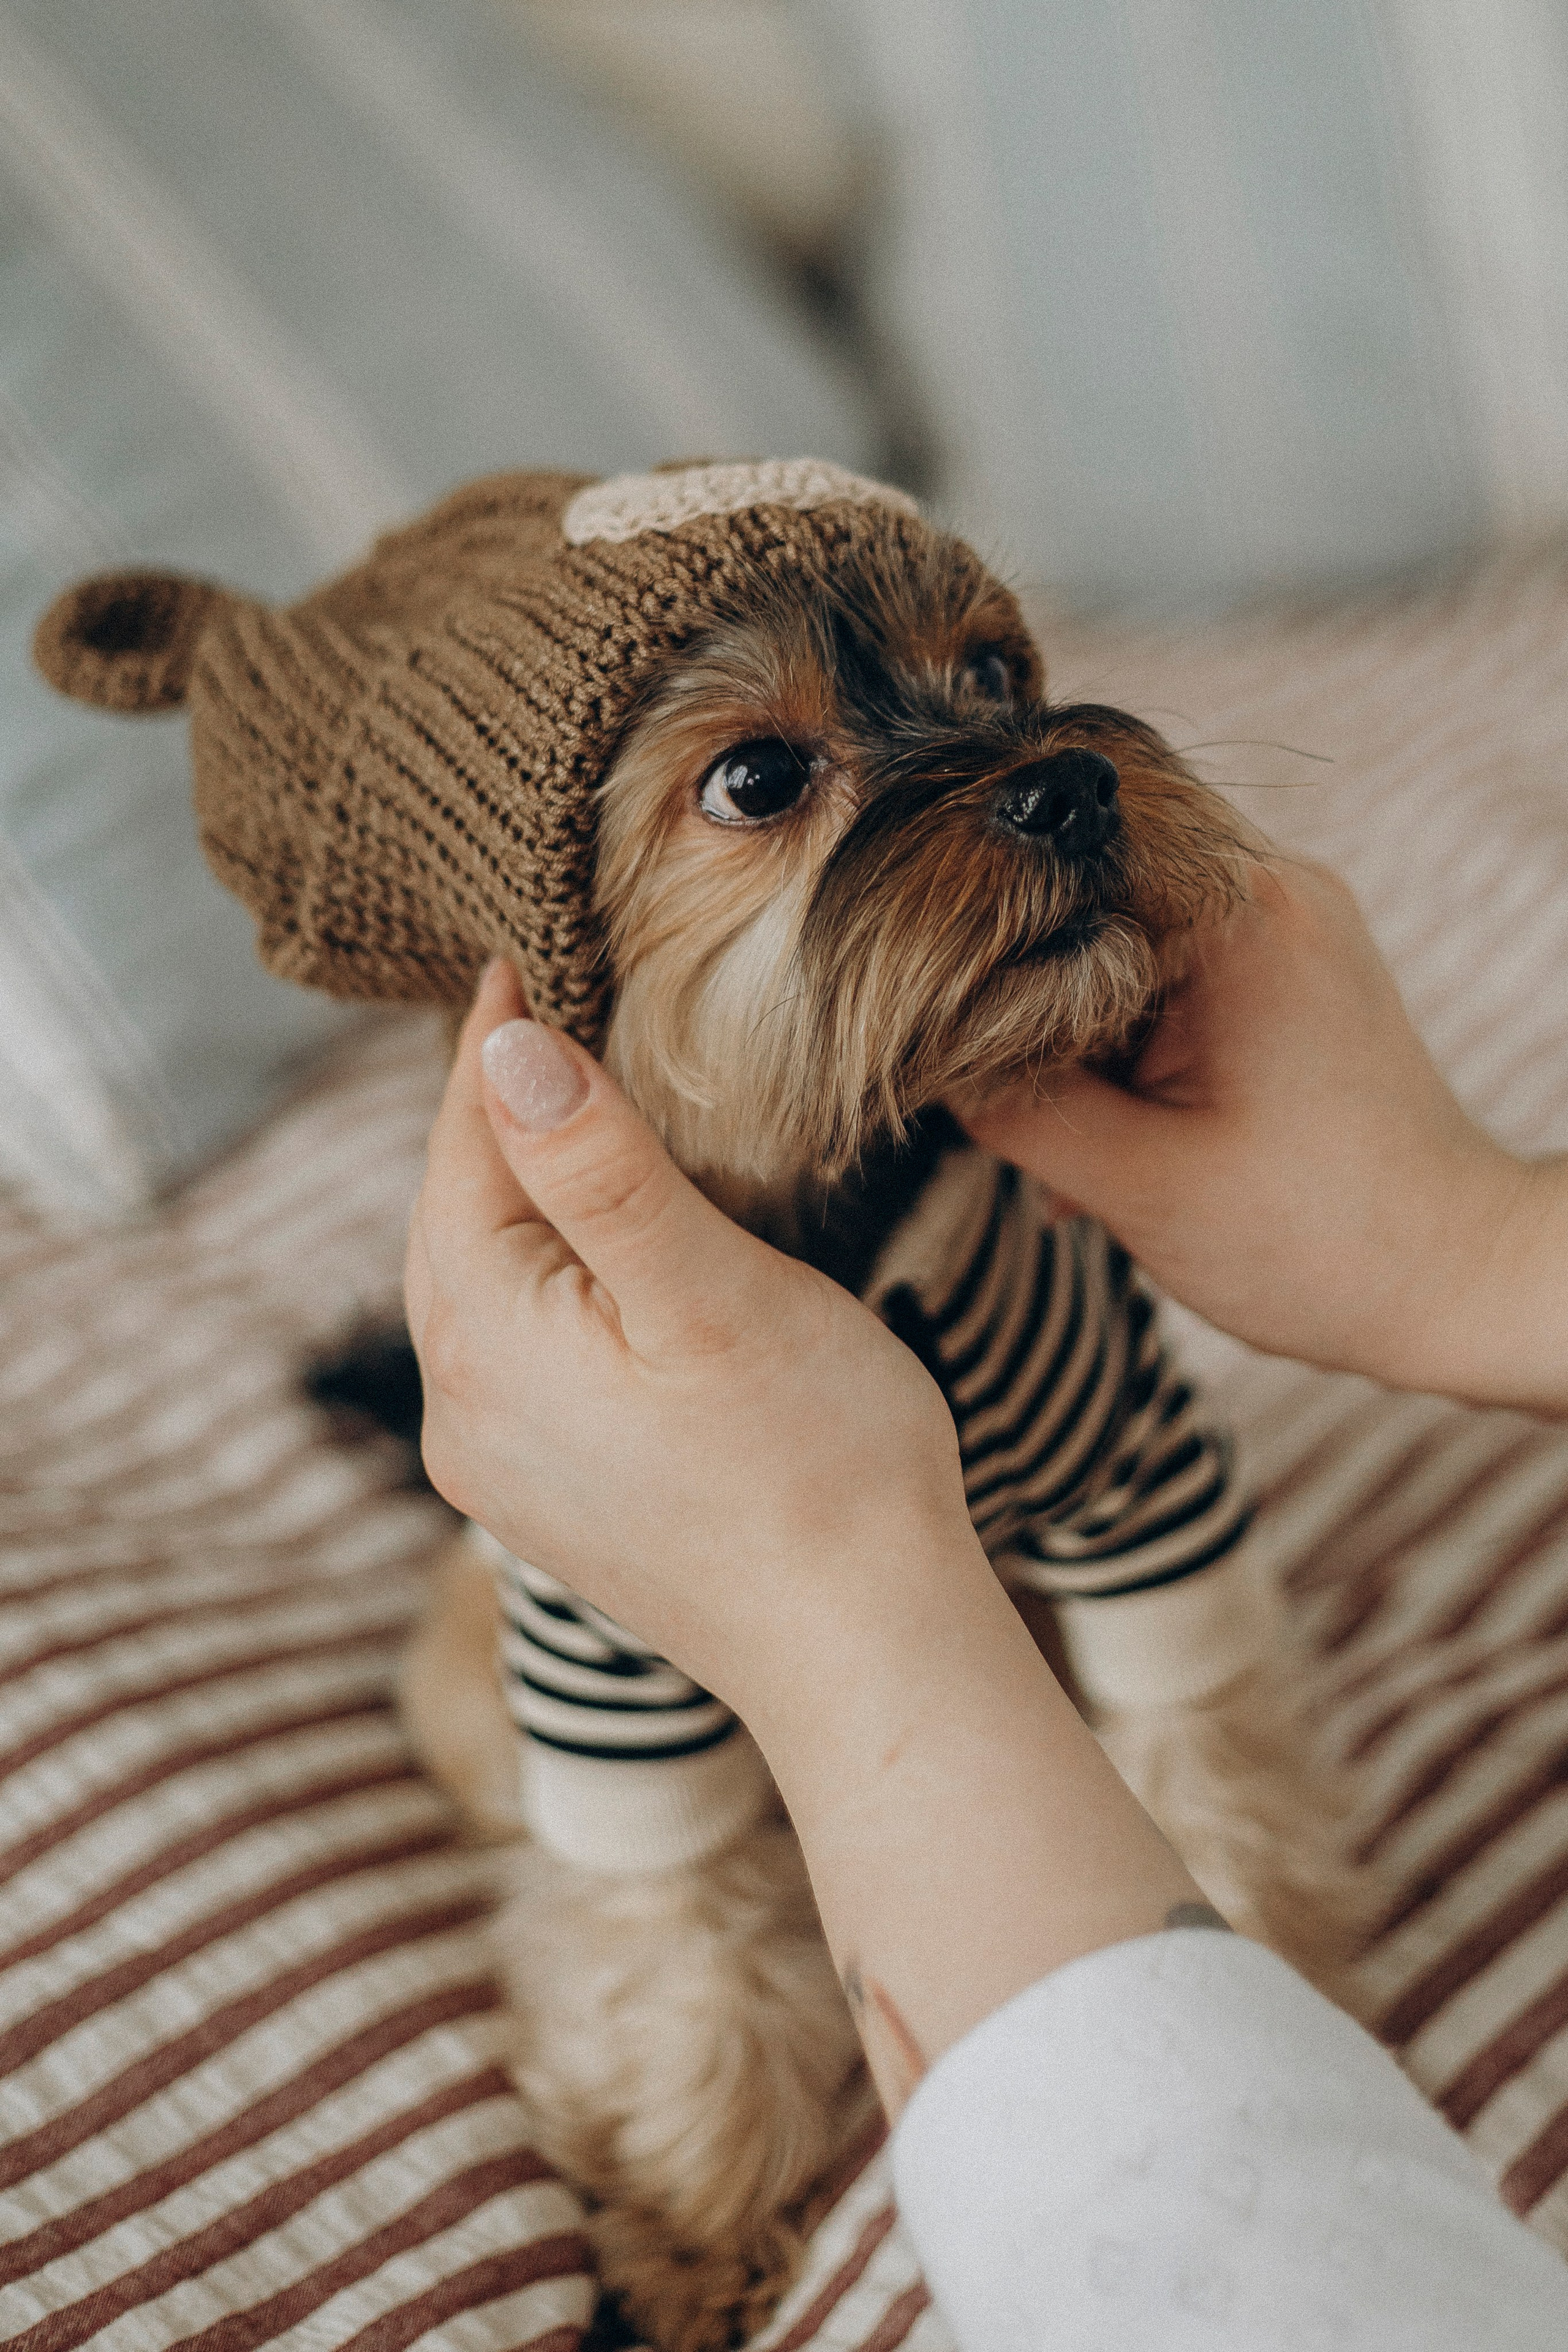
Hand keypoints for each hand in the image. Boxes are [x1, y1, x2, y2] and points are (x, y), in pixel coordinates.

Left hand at [405, 960, 1206, 2109]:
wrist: (866, 1653)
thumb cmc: (817, 1464)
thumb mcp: (708, 1288)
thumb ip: (597, 1166)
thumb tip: (503, 1048)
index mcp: (485, 1344)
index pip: (461, 1151)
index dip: (491, 1048)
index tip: (516, 958)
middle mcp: (465, 1412)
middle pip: (458, 1220)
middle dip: (491, 1117)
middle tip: (533, 1017)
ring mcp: (505, 1469)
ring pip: (485, 1289)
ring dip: (517, 1200)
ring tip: (562, 1117)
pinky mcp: (557, 1502)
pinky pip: (521, 1353)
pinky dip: (545, 1280)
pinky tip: (593, 1259)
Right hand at [961, 860, 1566, 1412]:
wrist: (1455, 1283)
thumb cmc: (1323, 1242)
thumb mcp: (1136, 1182)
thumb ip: (1015, 1107)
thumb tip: (920, 1053)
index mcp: (1238, 911)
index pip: (1067, 838)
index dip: (980, 898)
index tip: (928, 980)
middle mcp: (1269, 888)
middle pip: (1085, 875)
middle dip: (1021, 972)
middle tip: (990, 1074)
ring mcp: (1282, 925)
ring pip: (1115, 925)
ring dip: (1066, 1016)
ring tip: (1060, 1121)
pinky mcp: (1282, 972)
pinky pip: (1162, 968)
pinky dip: (1115, 1036)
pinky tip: (1101, 1125)